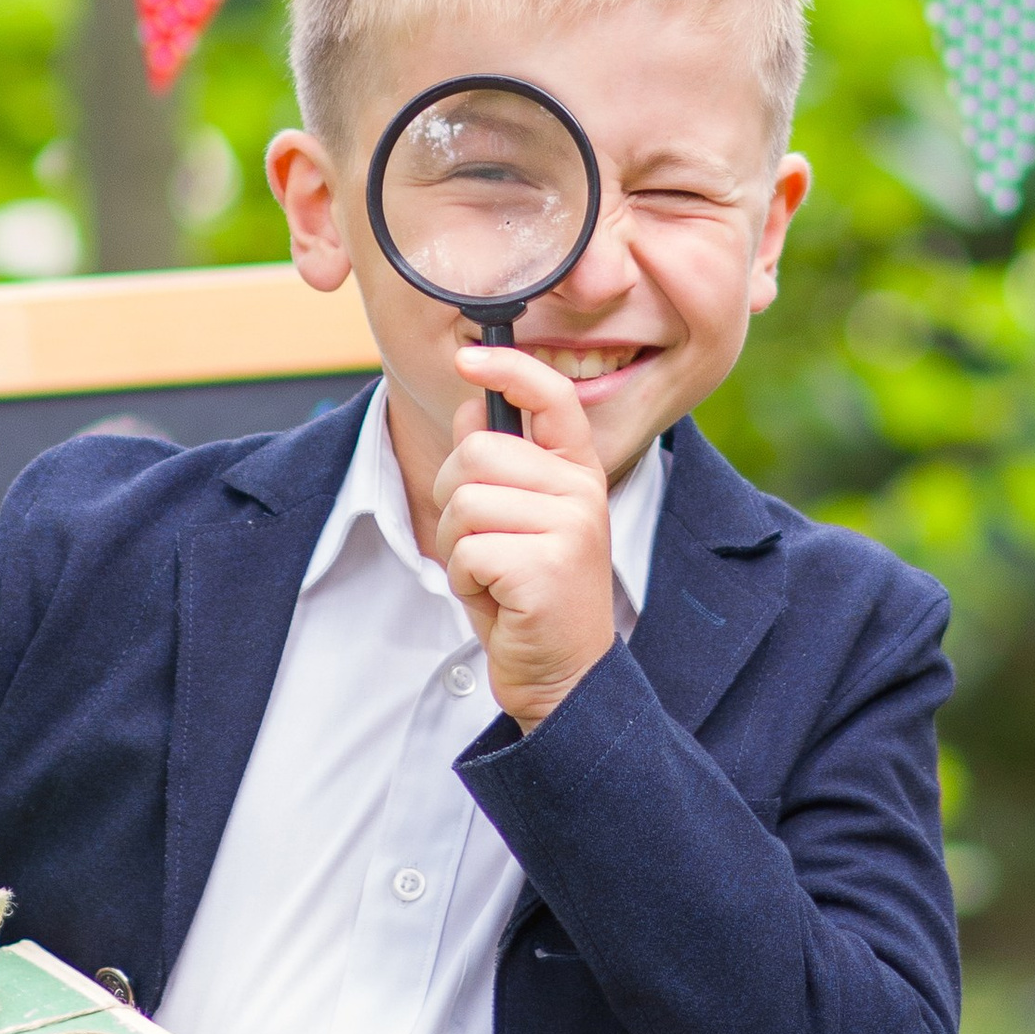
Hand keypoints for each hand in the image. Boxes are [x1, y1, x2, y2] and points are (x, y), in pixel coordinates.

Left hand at [433, 347, 617, 730]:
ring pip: (465, 501)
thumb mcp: (512, 523)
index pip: (552, 397)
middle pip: (477, 453)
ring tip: (492, 576)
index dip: (510, 368)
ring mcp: (569, 528)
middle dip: (453, 500)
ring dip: (457, 547)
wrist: (563, 676)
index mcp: (576, 473)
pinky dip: (466, 581)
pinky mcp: (547, 567)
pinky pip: (468, 550)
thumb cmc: (529, 599)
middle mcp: (581, 492)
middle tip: (481, 547)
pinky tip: (498, 600)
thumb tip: (475, 405)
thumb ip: (498, 466)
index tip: (469, 357)